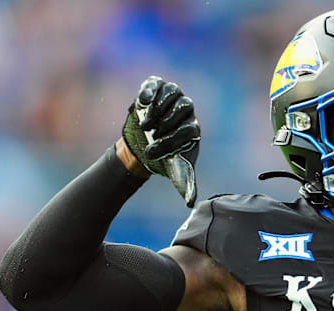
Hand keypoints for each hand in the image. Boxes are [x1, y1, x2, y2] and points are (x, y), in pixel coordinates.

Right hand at [122, 76, 200, 205]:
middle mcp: (186, 111)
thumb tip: (191, 204)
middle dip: (167, 121)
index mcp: (193, 129)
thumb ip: (186, 185)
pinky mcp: (156, 89)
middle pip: (185, 107)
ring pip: (173, 92)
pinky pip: (156, 83)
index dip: (172, 140)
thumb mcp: (175, 172)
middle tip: (150, 133)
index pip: (189, 129)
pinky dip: (149, 89)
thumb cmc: (163, 159)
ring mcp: (172, 98)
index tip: (153, 152)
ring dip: (158, 106)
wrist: (143, 147)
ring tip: (145, 124)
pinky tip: (140, 101)